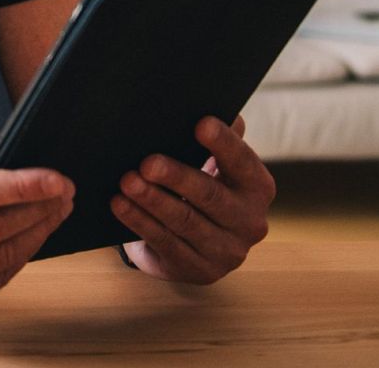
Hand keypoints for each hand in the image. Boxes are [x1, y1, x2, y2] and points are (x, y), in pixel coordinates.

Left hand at [109, 114, 273, 284]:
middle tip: (147, 162)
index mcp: (258, 187)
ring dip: (152, 200)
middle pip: (210, 195)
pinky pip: (166, 243)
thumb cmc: (204, 188)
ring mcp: (228, 252)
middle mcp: (250, 222)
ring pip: (184, 221)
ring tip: (126, 181)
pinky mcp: (200, 271)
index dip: (223, 144)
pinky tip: (120, 205)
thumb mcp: (215, 165)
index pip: (242, 162)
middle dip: (176, 177)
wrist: (195, 243)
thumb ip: (221, 140)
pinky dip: (140, 221)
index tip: (200, 124)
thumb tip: (219, 107)